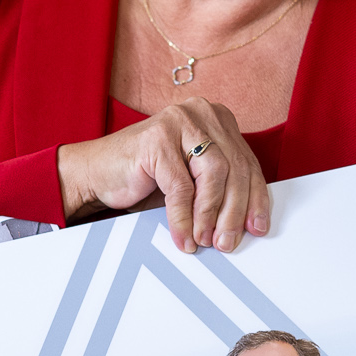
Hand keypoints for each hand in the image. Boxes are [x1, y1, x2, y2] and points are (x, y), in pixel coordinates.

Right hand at [57, 99, 269, 253]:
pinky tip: (184, 237)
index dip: (255, 198)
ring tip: (205, 241)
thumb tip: (247, 222)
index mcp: (216, 119)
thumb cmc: (147, 176)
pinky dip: (184, 218)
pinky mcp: (157, 139)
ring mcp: (179, 122)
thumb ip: (219, 189)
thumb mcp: (193, 180)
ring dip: (210, 215)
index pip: (247, 162)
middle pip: (234, 168)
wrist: (97, 172)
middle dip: (234, 212)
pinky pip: (181, 187)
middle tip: (227, 242)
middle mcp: (201, 113)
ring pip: (213, 174)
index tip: (257, 227)